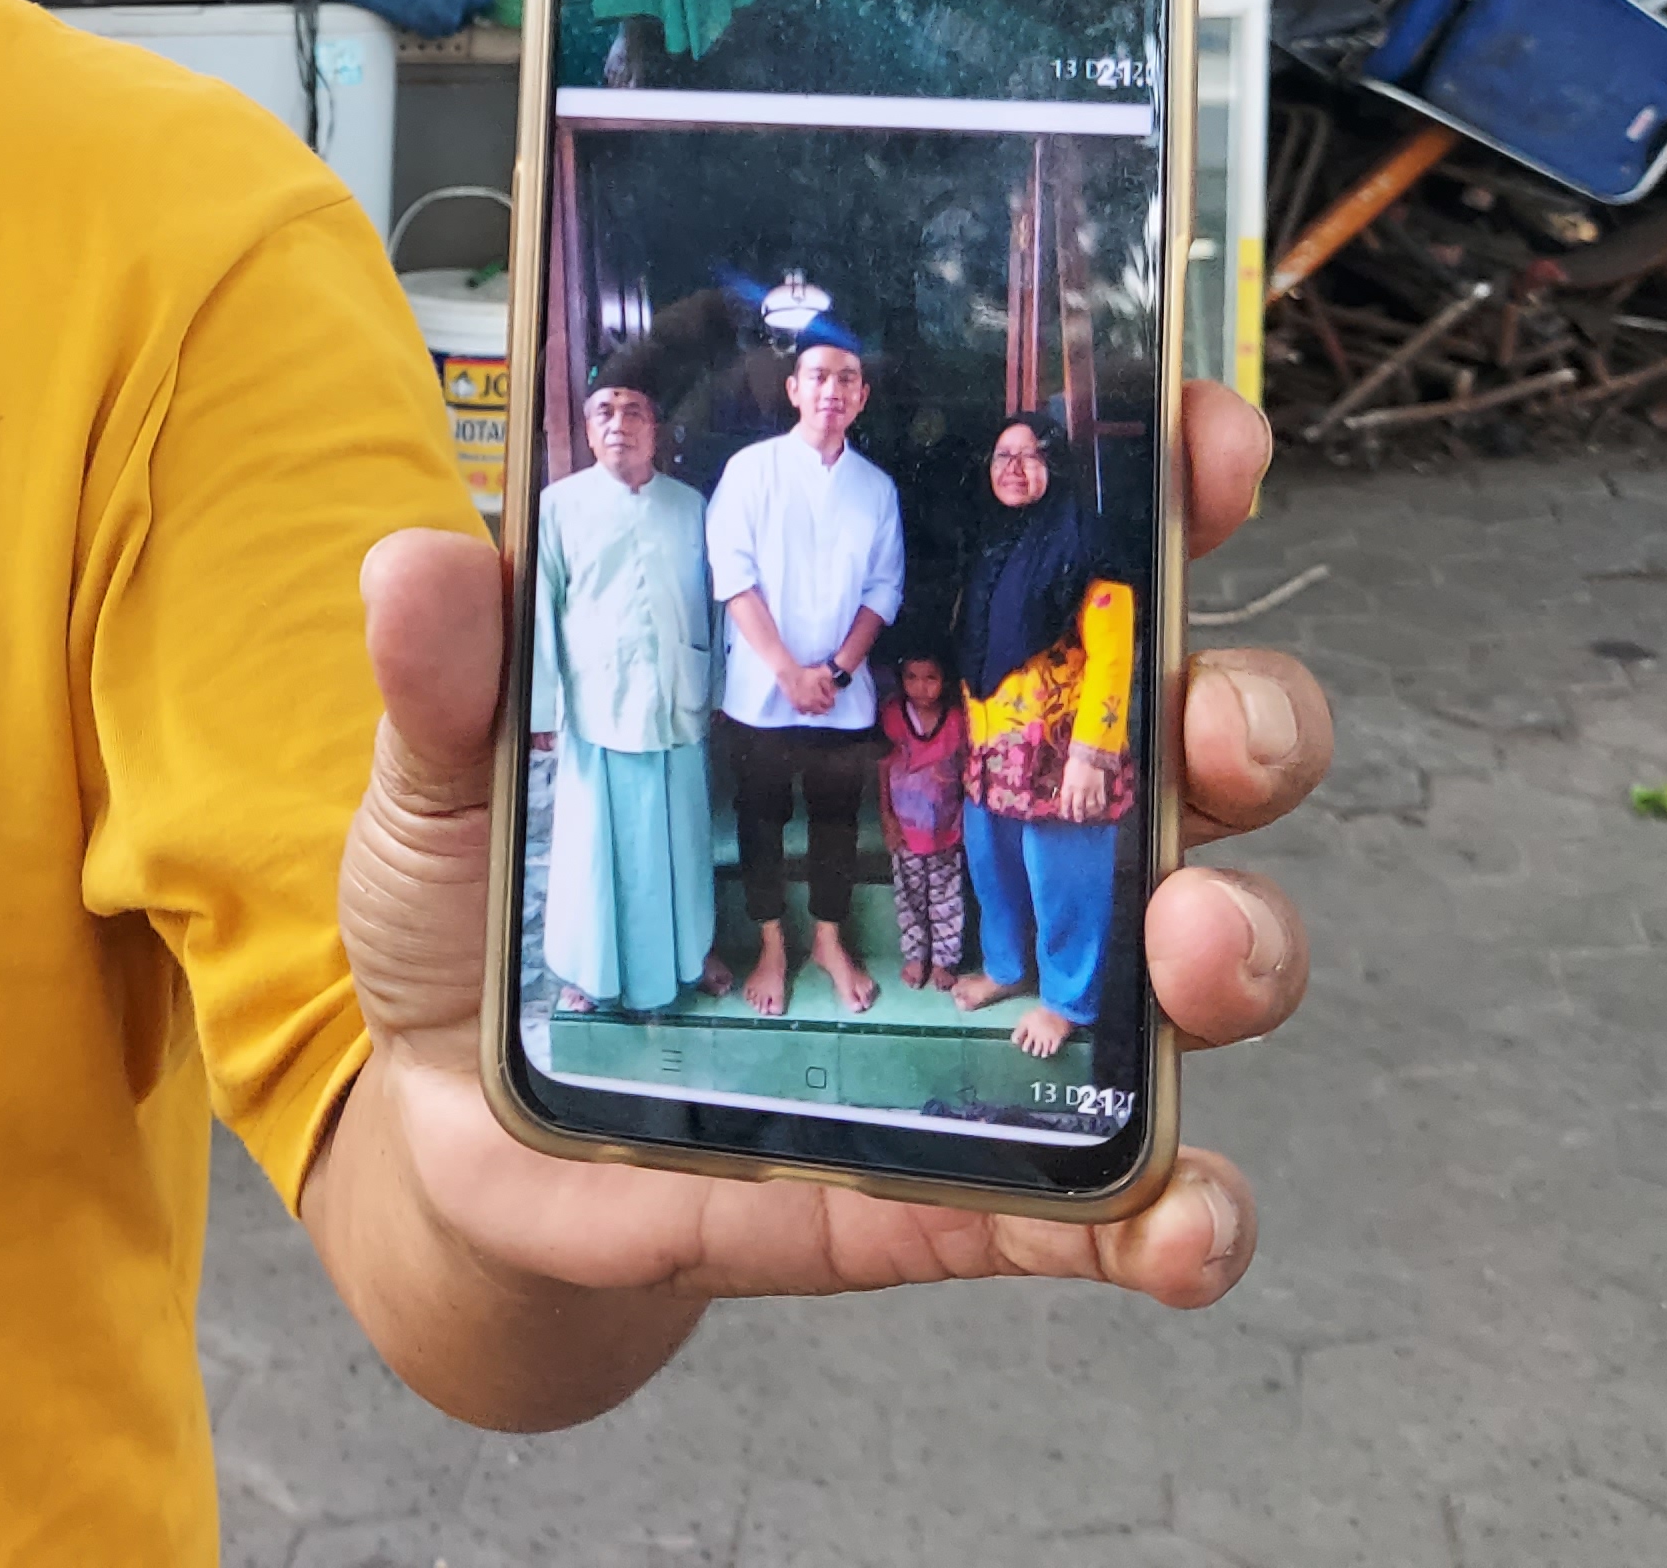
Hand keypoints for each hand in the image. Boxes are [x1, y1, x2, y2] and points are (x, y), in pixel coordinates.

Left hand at [329, 379, 1323, 1330]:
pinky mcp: (973, 1167)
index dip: (1161, 483)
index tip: (1201, 447)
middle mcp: (979, 822)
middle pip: (1181, 740)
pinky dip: (1179, 1210)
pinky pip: (1120, 1193)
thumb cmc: (488, 915)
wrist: (448, 1141)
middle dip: (1243, 718)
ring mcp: (994, 992)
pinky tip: (1176, 1218)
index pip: (1054, 558)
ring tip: (1191, 955)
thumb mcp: (451, 776)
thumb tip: (423, 564)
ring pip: (1195, 946)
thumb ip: (452, 678)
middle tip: (1210, 732)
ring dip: (1238, 941)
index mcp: (884, 686)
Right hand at [774, 656, 835, 715]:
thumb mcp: (821, 673)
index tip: (830, 699)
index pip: (829, 705)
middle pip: (821, 711)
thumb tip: (834, 691)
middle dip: (824, 707)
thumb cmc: (805, 674)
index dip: (831, 701)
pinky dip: (806, 710)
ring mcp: (803, 706)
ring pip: (812, 713)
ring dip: (816, 709)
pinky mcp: (795, 706)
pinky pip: (803, 712)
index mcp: (819, 698)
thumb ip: (830, 682)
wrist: (789, 675)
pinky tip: (807, 704)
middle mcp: (811, 705)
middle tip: (824, 702)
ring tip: (816, 704)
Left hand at [1058, 745, 1126, 825]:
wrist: (1089, 754)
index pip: (1065, 802)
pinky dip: (1101, 806)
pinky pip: (1101, 800)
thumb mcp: (1066, 773)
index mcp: (1068, 786)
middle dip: (1078, 815)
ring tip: (1089, 817)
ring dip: (1089, 813)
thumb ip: (1067, 784)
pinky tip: (1101, 809)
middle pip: (1078, 807)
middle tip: (1078, 820)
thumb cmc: (1075, 760)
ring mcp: (1091, 790)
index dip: (1065, 810)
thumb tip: (1066, 792)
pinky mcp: (1100, 788)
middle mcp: (1079, 791)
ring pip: (1090, 806)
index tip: (1065, 816)